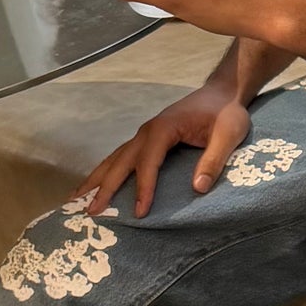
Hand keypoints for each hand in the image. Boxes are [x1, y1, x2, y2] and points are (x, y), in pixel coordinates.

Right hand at [75, 84, 251, 217]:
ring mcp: (144, 134)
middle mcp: (147, 131)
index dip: (143, 188)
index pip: (148, 162)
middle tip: (90, 212)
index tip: (139, 212)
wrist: (222, 93)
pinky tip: (97, 186)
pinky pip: (122, 158)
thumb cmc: (226, 113)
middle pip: (120, 162)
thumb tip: (197, 188)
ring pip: (115, 159)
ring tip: (76, 200)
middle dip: (105, 188)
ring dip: (96, 180)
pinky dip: (107, 172)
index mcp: (163, 129)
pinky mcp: (147, 139)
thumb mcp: (229, 134)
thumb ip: (214, 160)